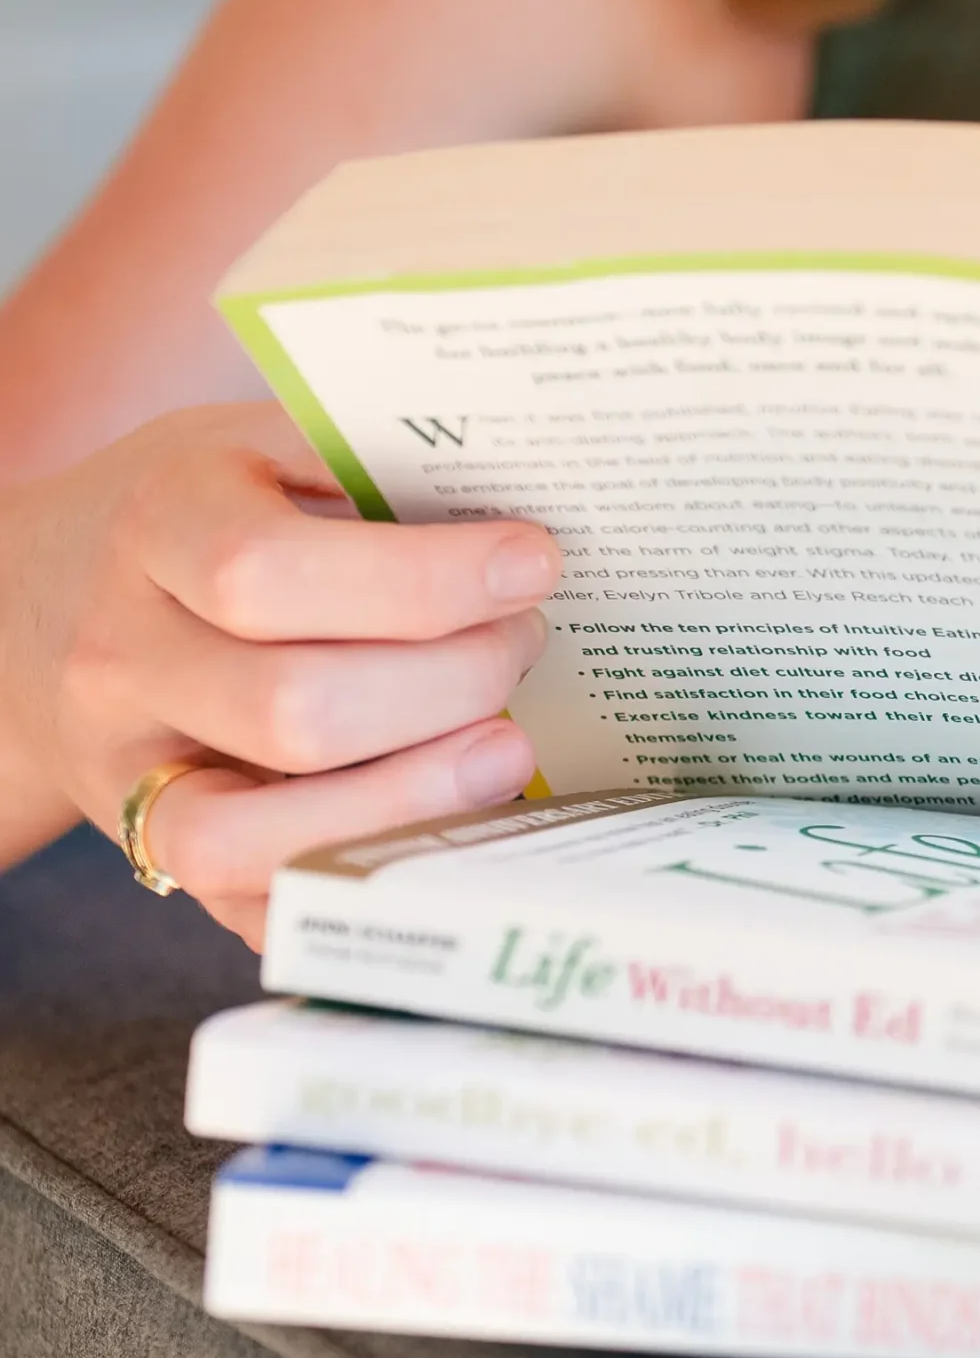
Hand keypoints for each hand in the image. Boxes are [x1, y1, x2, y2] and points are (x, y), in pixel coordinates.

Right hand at [0, 401, 558, 947]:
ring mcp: (128, 772)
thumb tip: (532, 502)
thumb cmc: (222, 514)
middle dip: (451, 682)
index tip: (534, 564)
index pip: (267, 571)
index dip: (425, 578)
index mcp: (155, 528)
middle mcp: (121, 660)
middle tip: (523, 644)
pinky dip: (368, 876)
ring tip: (509, 747)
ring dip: (414, 797)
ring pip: (256, 833)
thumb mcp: (275, 449)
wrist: (67, 599)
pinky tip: (455, 824)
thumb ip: (377, 466)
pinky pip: (259, 908)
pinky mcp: (161, 859)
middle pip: (293, 708)